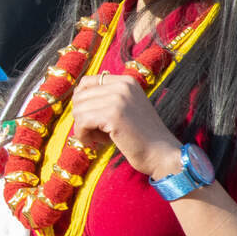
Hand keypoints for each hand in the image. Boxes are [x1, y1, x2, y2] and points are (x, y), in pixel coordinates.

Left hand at [69, 73, 183, 178]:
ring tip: (98, 138)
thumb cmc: (140, 136)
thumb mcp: (125, 108)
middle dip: (82, 117)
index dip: (81, 101)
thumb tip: (75, 97)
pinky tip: (94, 142)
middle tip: (96, 131)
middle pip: (79, 97)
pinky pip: (82, 122)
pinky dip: (82, 135)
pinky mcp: (113, 115)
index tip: (89, 117)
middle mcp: (122, 85)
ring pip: (78, 110)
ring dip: (82, 128)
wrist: (161, 153)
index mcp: (126, 81)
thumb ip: (105, 99)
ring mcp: (118, 99)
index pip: (86, 82)